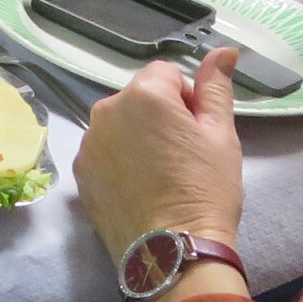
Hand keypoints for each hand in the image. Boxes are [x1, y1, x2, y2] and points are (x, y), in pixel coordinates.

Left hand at [73, 49, 243, 261]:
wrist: (173, 251)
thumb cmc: (205, 189)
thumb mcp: (221, 135)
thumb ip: (215, 88)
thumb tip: (223, 50)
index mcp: (142, 95)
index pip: (167, 74)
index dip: (187, 99)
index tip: (197, 132)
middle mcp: (105, 111)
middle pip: (139, 98)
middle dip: (161, 117)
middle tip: (183, 156)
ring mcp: (88, 143)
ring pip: (120, 125)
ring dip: (138, 137)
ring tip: (161, 175)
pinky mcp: (79, 172)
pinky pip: (104, 151)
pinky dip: (120, 161)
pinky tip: (140, 188)